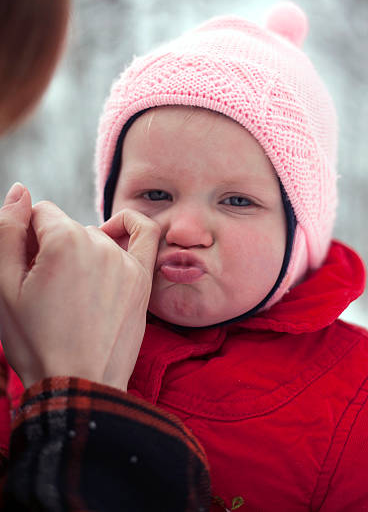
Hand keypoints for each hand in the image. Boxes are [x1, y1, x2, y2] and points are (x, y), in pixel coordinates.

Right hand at [0, 183, 159, 390]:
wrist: (79, 384)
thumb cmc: (35, 341)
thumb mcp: (3, 287)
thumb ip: (7, 230)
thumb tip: (20, 190)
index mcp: (63, 240)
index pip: (38, 213)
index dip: (25, 237)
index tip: (25, 268)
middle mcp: (99, 243)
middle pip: (66, 226)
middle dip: (51, 246)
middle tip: (46, 288)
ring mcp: (125, 260)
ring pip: (95, 236)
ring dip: (80, 250)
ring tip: (71, 291)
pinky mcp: (143, 277)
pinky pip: (145, 233)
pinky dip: (129, 226)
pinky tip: (113, 235)